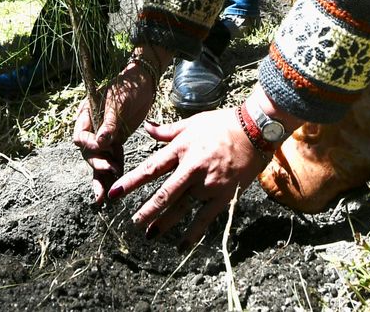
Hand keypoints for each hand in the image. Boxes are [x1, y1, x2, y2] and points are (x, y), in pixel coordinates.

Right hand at [73, 53, 163, 203]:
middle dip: (97, 165)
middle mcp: (92, 128)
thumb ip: (109, 123)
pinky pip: (111, 159)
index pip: (80, 136)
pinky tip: (114, 188)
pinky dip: (112, 172)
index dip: (89, 145)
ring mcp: (103, 136)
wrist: (143, 82)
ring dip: (101, 177)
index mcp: (86, 114)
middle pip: (88, 152)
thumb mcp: (118, 102)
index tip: (103, 148)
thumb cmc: (128, 86)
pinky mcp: (116, 142)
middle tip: (109, 174)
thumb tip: (100, 142)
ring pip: (98, 160)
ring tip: (101, 199)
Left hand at [106, 107, 272, 247]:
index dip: (131, 181)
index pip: (151, 168)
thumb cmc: (222, 124)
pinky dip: (193, 234)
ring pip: (182, 207)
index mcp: (181, 149)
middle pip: (165, 193)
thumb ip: (167, 131)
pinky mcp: (223, 195)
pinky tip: (181, 246)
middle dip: (147, 209)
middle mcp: (192, 168)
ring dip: (164, 223)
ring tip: (149, 235)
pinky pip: (205, 218)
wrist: (255, 130)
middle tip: (133, 222)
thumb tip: (146, 128)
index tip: (114, 193)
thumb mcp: (192, 123)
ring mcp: (208, 184)